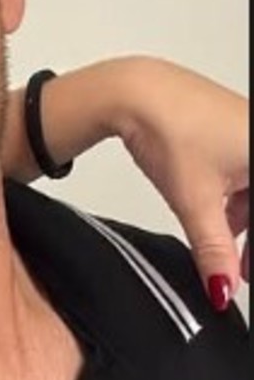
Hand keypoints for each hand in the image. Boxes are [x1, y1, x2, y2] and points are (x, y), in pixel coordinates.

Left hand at [109, 57, 248, 310]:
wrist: (136, 92)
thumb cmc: (171, 128)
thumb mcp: (195, 200)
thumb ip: (213, 249)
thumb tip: (223, 287)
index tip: (247, 276)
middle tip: (244, 275)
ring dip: (248, 226)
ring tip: (231, 259)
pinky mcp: (240, 134)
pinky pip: (251, 177)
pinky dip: (239, 204)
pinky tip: (222, 224)